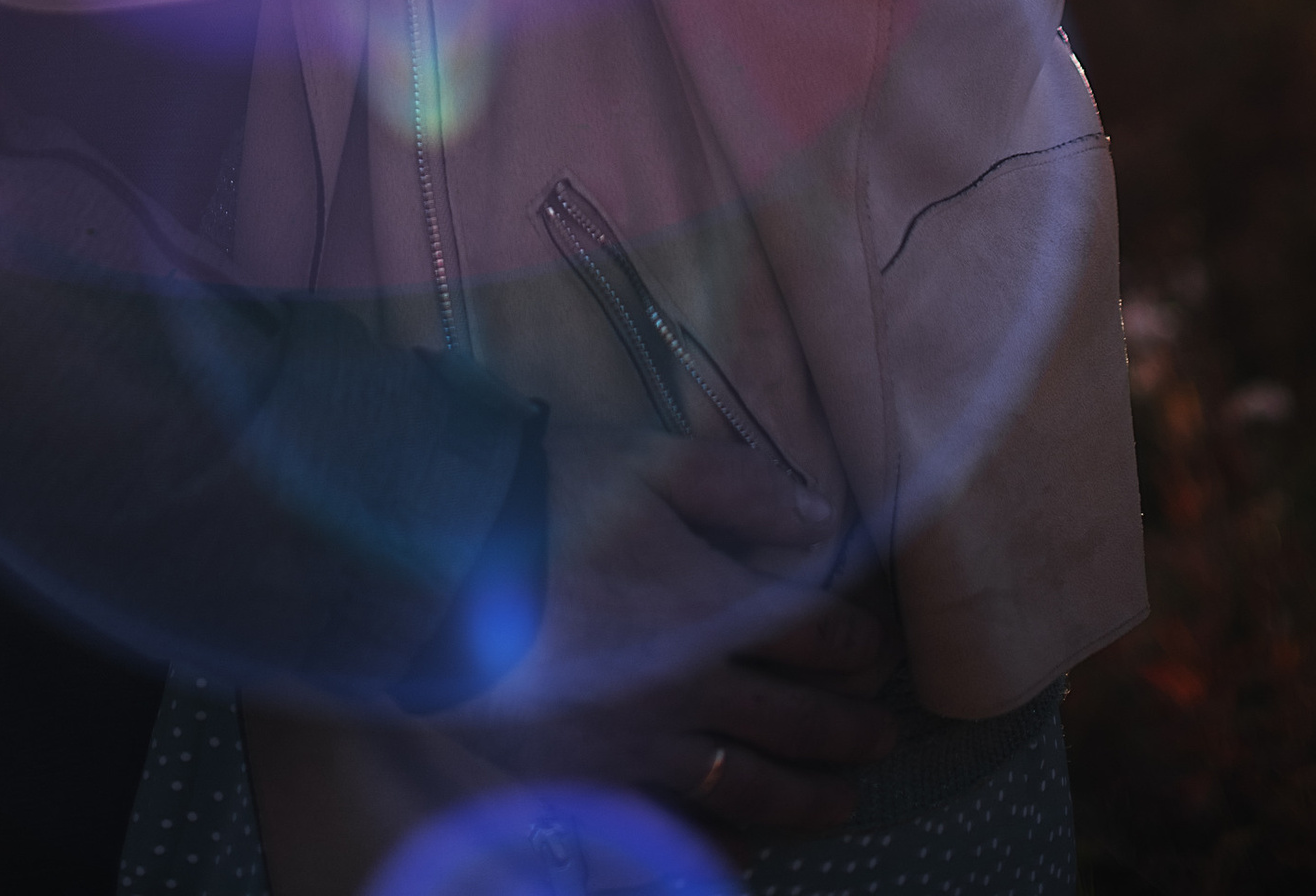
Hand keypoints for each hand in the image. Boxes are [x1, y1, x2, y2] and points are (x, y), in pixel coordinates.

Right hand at [446, 429, 891, 842]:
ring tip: (840, 802)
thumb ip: (741, 485)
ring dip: (804, 797)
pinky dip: (716, 844)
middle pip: (792, 721)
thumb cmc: (545, 495)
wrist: (433, 562)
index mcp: (713, 606)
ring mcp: (637, 744)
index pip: (811, 632)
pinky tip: (741, 855)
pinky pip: (668, 824)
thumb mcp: (651, 459)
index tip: (874, 652)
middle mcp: (690, 689)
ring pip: (745, 786)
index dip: (853, 643)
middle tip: (882, 738)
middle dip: (848, 730)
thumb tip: (817, 515)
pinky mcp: (585, 777)